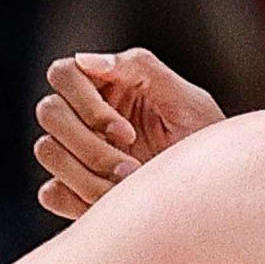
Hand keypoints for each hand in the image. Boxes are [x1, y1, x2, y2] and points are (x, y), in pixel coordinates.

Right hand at [32, 48, 224, 219]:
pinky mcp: (73, 189)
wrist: (218, 194)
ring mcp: (75, 152)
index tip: (127, 132)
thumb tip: (85, 59)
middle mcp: (83, 114)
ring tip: (131, 189)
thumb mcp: (184, 99)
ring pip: (46, 150)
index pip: (63, 74)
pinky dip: (79, 199)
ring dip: (86, 174)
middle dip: (89, 144)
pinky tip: (115, 205)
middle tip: (132, 170)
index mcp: (106, 84)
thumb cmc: (206, 139)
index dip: (87, 104)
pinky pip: (51, 192)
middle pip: (49, 112)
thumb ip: (140, 68)